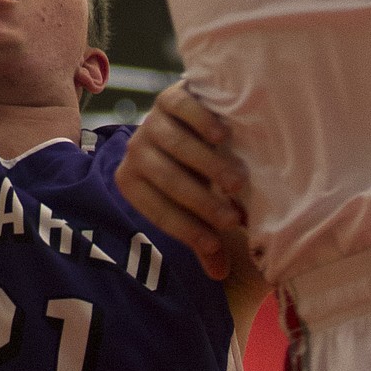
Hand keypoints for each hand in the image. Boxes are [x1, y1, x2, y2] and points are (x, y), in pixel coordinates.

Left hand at [115, 83, 248, 281]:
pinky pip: (181, 108)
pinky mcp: (169, 95)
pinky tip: (222, 136)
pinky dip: (200, 121)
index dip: (187, 232)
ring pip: (176, 145)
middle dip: (201, 203)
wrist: (193, 120)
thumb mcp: (195, 206)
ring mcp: (151, 121)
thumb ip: (203, 235)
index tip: (216, 248)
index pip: (158, 212)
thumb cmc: (194, 174)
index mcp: (133, 183)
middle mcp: (135, 151)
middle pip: (167, 180)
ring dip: (207, 166)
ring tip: (237, 183)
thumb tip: (219, 275)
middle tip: (234, 220)